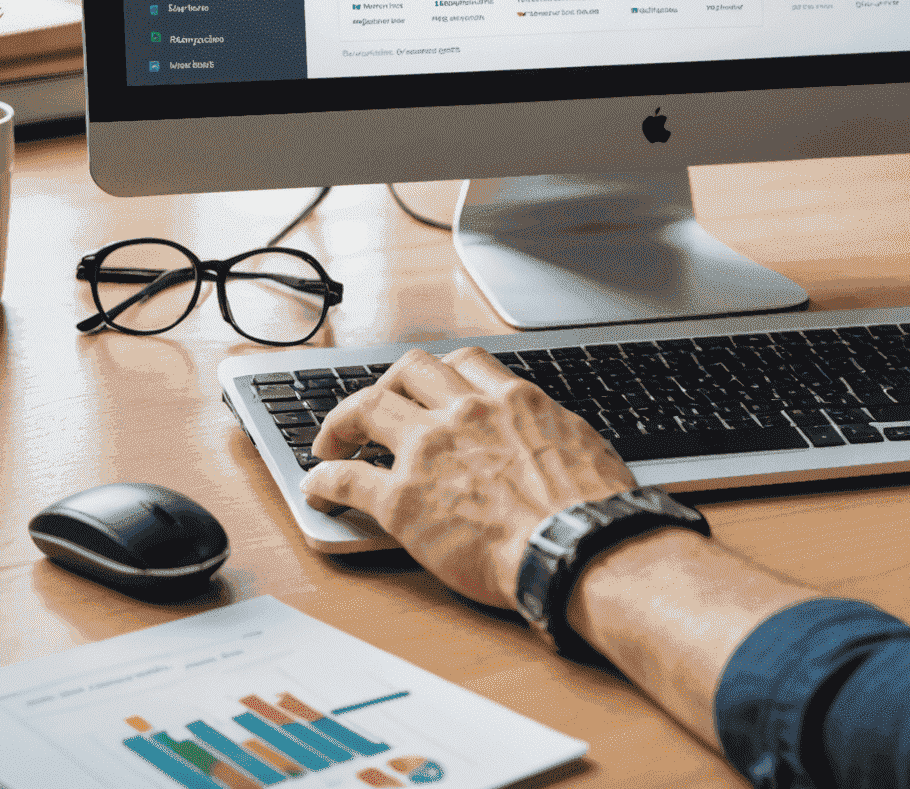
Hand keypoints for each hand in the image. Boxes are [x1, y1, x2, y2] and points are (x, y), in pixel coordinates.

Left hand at [300, 347, 635, 608]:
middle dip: (387, 385)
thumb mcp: (580, 445)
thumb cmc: (592, 507)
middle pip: (408, 370)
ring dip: (342, 421)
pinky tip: (317, 488)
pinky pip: (347, 477)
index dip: (440, 374)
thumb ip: (552, 432)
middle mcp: (463, 413)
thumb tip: (554, 440)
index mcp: (511, 399)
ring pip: (367, 407)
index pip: (463, 362)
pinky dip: (323, 479)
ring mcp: (428, 451)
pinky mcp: (402, 500)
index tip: (431, 391)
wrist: (575, 546)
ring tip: (331, 443)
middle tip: (377, 410)